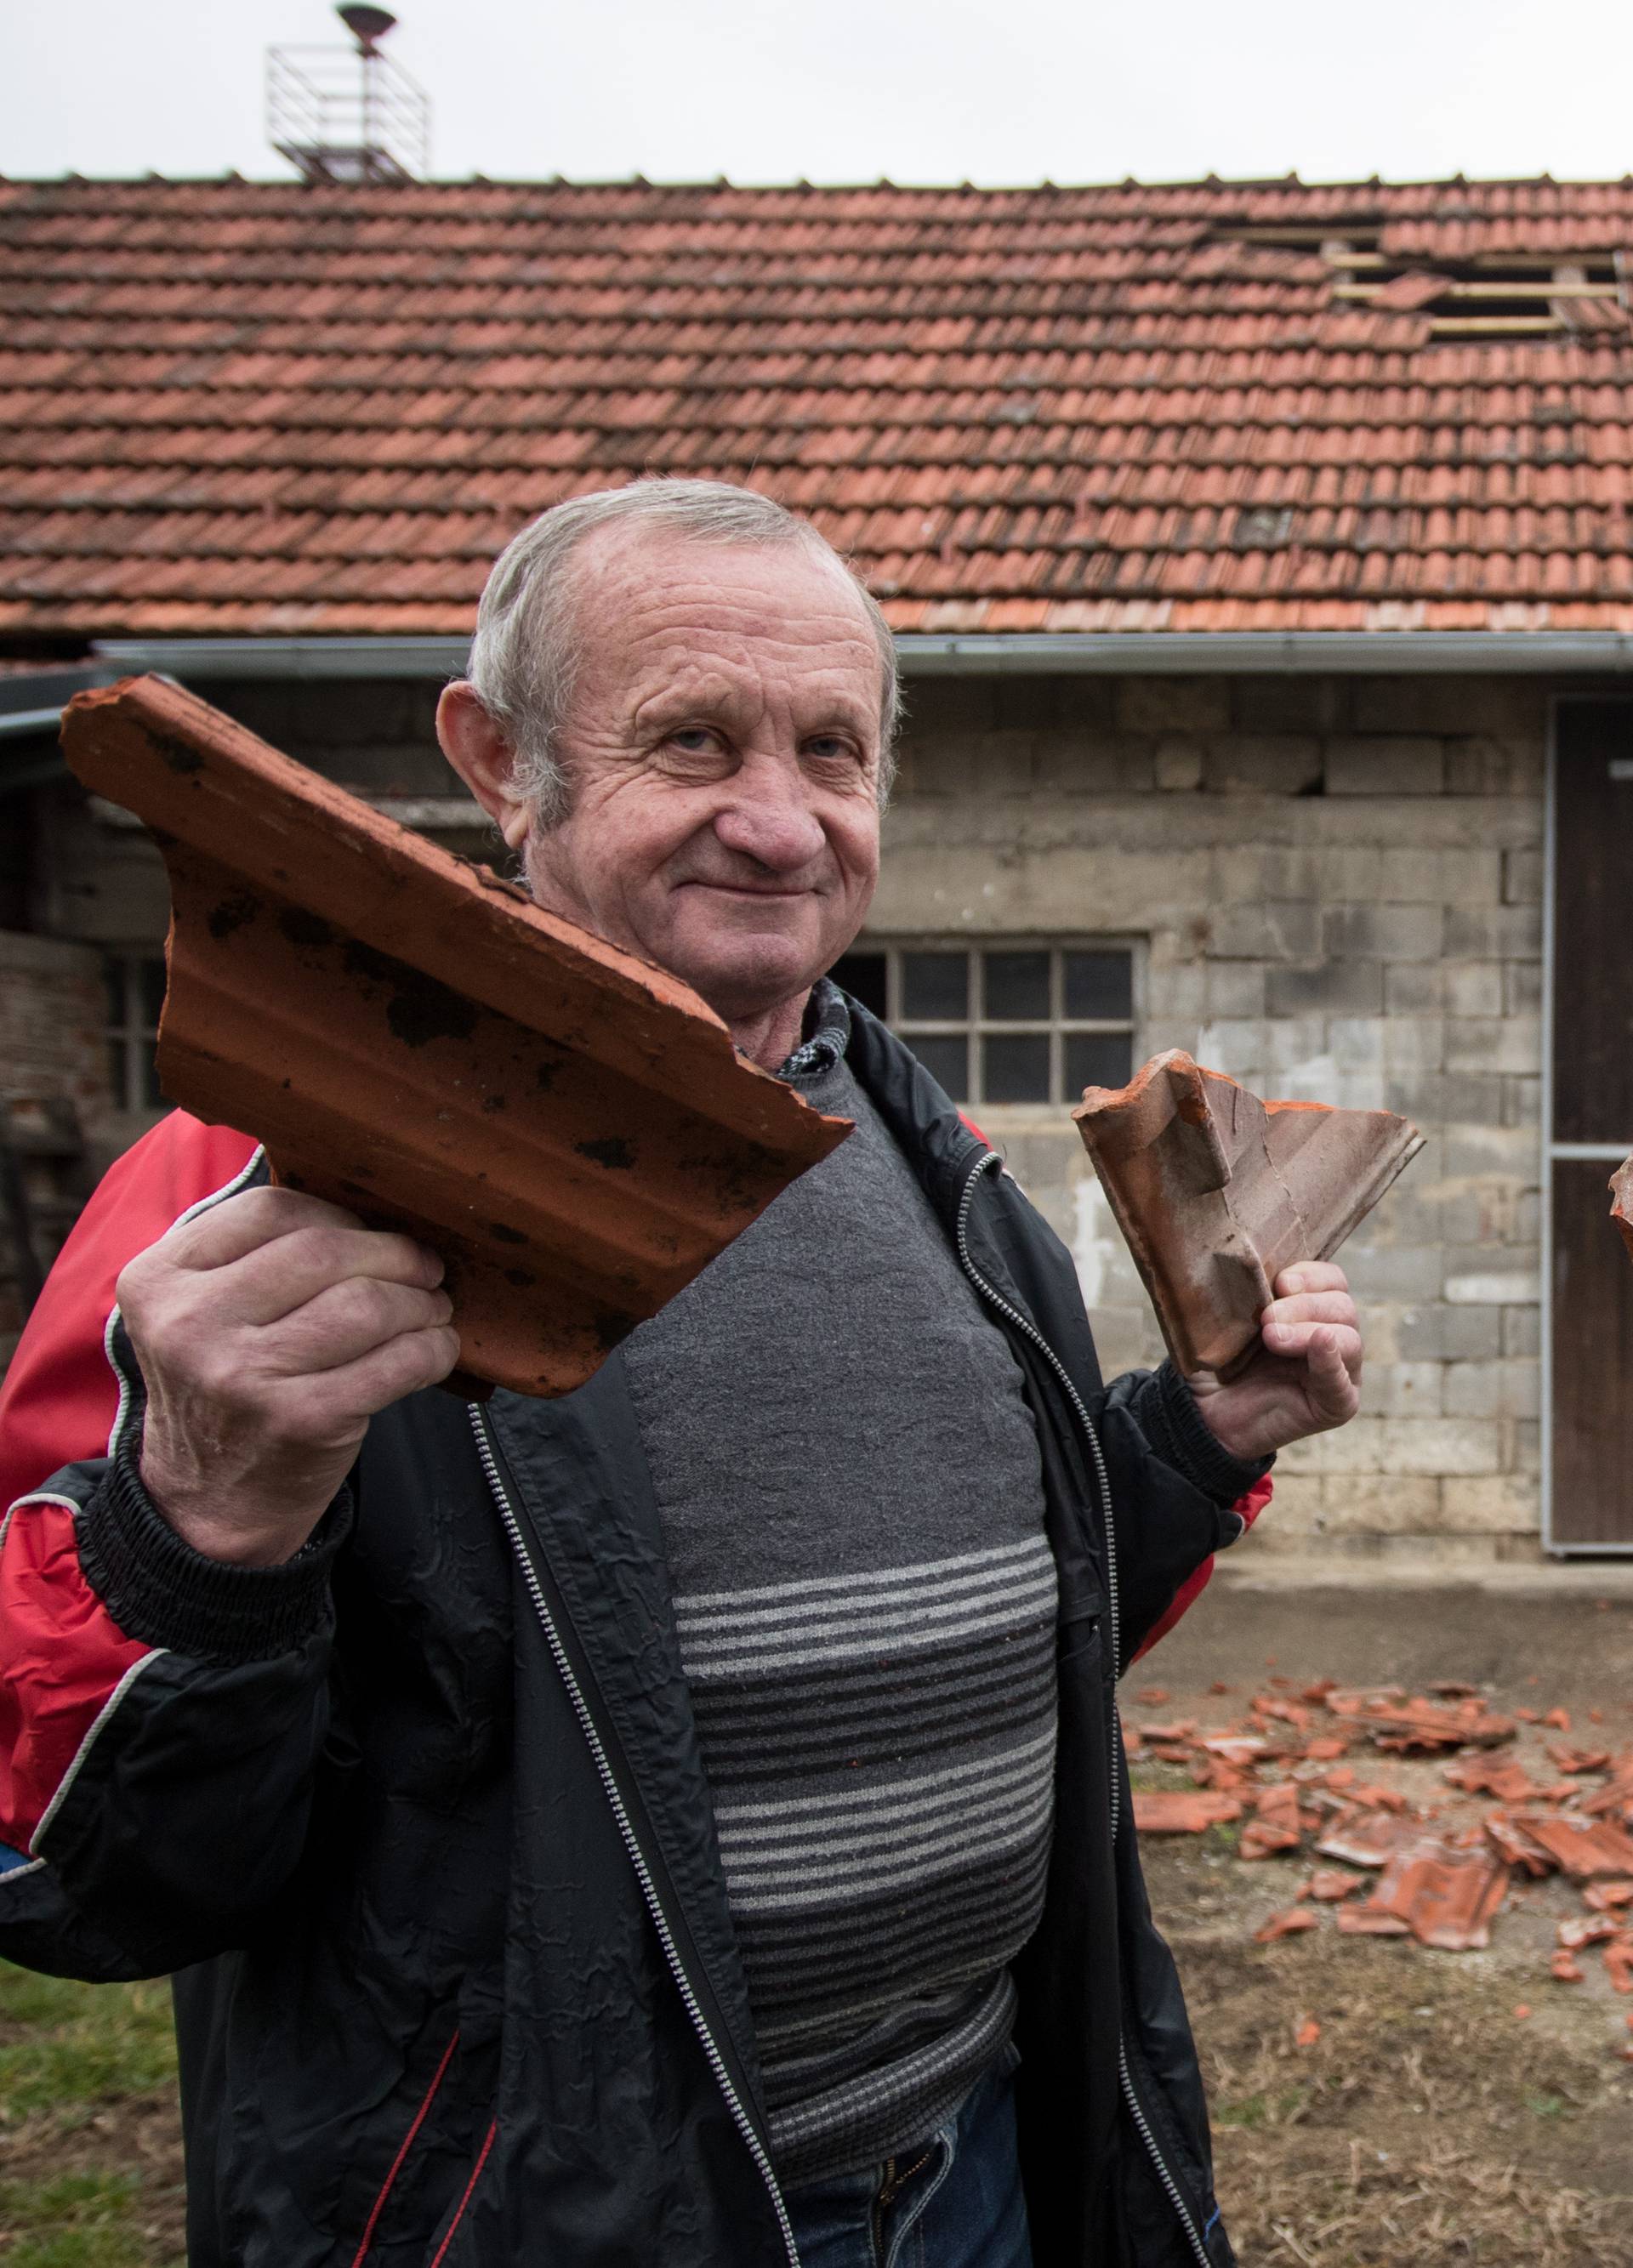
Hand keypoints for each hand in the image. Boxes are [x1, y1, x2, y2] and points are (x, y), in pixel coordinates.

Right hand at [117, 1188, 460, 1567]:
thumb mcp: (202, 1312)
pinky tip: (436, 1349)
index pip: (271, 1210)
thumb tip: (370, 1198)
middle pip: (326, 1251)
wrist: (211, 1503)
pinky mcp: (301, 1419)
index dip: (339, 1215)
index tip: (370, 1234)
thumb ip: (254, 1254)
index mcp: (158, 1280)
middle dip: (395, 1254)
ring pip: (367, 1303)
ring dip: (420, 1301)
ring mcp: (243, 1374)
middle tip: (426, 1267)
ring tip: (432, 1308)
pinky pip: (398, 1361)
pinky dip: (433, 1348)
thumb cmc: (227, 1385)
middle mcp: (191, 1324)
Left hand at [1185, 1261, 1361, 1463]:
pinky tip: (1321, 1343)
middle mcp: (1332, 1339)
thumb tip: (1246, 1262)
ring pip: (1348, 1339)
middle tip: (1267, 1318)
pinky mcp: (1337, 1406)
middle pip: (1342, 1307)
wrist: (1204, 1414)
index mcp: (1312, 1312)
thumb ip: (1245, 1293)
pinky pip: (1343, 1384)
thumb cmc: (1216, 1362)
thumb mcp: (1227, 1320)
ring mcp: (1339, 1373)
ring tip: (1271, 1336)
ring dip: (1310, 1329)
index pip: (1332, 1281)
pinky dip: (1332, 1361)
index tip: (1279, 1281)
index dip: (1311, 1275)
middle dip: (1304, 1305)